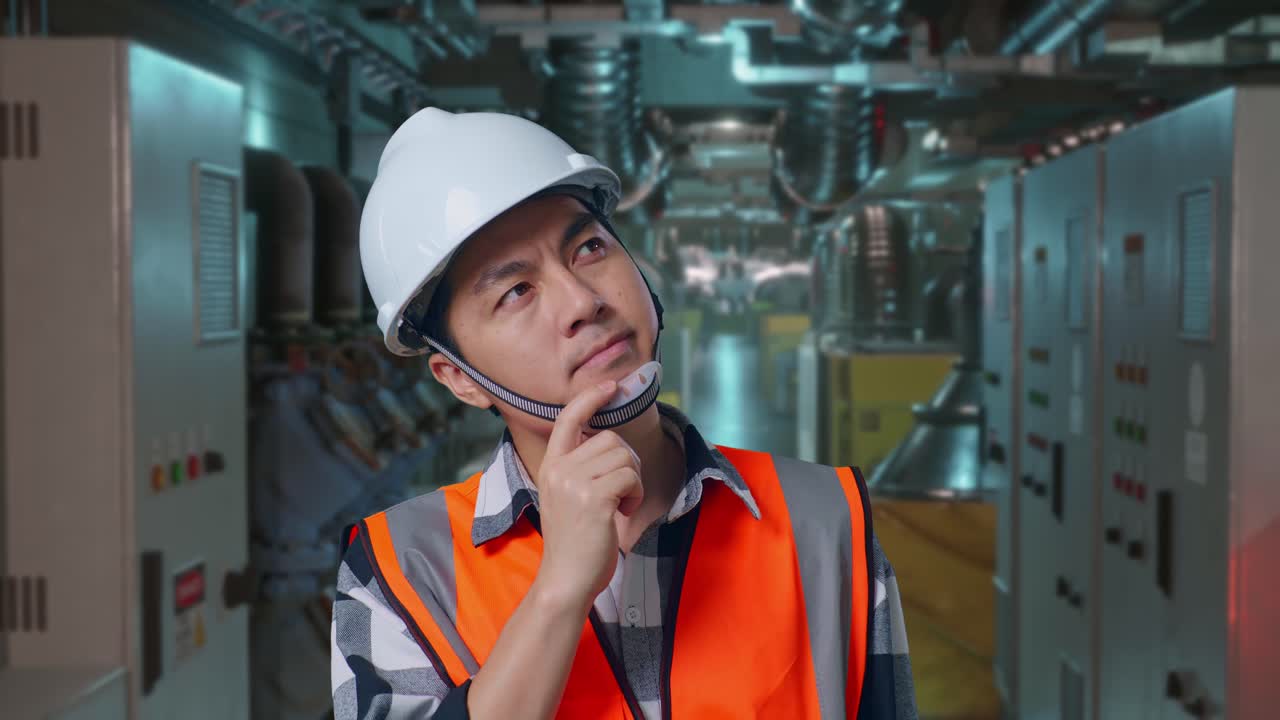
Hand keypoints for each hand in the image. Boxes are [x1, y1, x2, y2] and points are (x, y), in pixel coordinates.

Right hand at [533, 380, 644, 612]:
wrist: (566, 580)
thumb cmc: (574, 542)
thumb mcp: (566, 497)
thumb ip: (579, 468)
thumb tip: (608, 442)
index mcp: (550, 466)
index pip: (568, 419)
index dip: (590, 398)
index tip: (610, 386)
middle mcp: (559, 469)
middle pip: (610, 439)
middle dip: (626, 462)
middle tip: (621, 492)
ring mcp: (575, 483)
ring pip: (624, 456)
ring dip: (633, 480)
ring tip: (621, 504)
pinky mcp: (595, 498)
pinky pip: (631, 477)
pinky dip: (636, 494)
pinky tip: (623, 512)